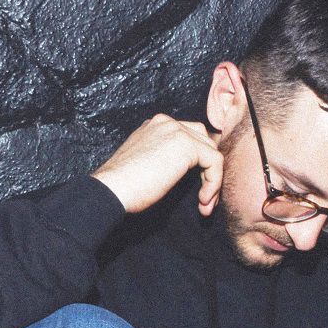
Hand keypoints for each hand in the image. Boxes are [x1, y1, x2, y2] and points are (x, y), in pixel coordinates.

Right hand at [91, 114, 222, 217]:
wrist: (113, 189)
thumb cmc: (125, 186)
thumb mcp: (149, 166)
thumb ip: (166, 160)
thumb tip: (184, 171)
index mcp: (156, 126)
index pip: (189, 137)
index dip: (198, 165)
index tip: (196, 191)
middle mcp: (166, 123)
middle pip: (204, 142)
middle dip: (209, 172)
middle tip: (205, 199)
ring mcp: (176, 131)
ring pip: (211, 152)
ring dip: (213, 180)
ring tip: (204, 203)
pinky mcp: (186, 145)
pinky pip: (215, 161)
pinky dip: (214, 182)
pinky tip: (202, 200)